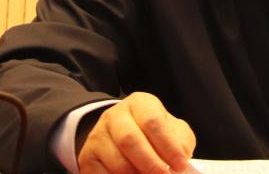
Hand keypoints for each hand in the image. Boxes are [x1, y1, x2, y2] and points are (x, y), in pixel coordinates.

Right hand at [77, 92, 195, 172]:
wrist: (121, 135)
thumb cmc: (154, 133)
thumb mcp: (173, 129)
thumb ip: (180, 142)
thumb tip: (181, 158)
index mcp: (140, 103)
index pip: (153, 121)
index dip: (168, 145)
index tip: (180, 164)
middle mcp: (115, 116)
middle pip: (130, 140)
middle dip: (150, 163)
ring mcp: (97, 136)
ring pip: (116, 161)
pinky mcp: (87, 158)